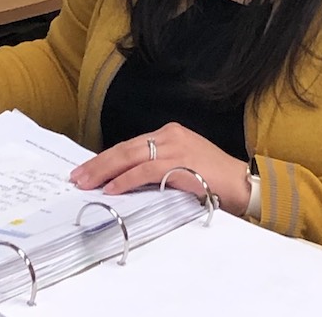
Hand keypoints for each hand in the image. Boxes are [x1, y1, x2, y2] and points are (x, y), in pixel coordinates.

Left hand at [69, 122, 250, 215]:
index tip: (87, 169)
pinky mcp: (179, 164)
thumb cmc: (214, 180)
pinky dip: (125, 180)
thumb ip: (157, 168)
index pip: (130, 145)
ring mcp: (174, 148)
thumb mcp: (182, 166)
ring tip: (87, 183)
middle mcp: (170, 135)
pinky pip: (144, 171)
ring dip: (104, 171)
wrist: (243, 185)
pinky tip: (112, 188)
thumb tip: (125, 181)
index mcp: (169, 133)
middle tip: (77, 176)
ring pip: (129, 156)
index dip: (106, 158)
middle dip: (98, 164)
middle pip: (124, 148)